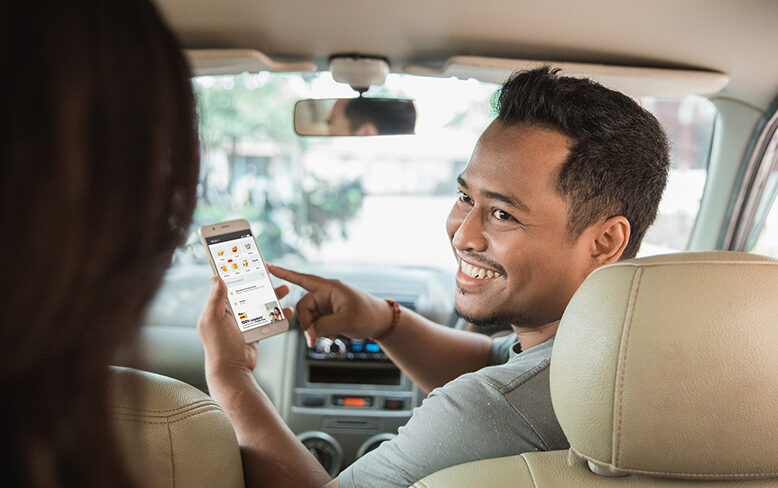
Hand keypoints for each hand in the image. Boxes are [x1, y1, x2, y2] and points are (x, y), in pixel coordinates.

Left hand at [197, 276, 292, 375]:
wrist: (232, 370)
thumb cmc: (219, 347)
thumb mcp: (214, 319)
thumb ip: (215, 298)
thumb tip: (216, 277)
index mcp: (217, 307)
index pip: (225, 283)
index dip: (234, 271)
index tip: (243, 259)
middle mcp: (229, 313)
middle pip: (246, 290)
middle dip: (259, 280)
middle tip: (268, 270)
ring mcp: (242, 321)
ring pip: (259, 302)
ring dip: (272, 295)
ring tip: (283, 289)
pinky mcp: (253, 330)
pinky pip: (267, 318)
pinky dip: (277, 313)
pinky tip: (285, 310)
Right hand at [268, 264, 392, 346]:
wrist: (381, 322)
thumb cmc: (368, 315)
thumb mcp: (347, 321)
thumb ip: (324, 326)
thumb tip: (310, 332)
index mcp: (328, 288)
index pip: (302, 279)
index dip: (284, 273)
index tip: (268, 267)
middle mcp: (325, 294)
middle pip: (303, 308)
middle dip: (307, 324)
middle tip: (314, 340)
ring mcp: (326, 305)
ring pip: (309, 318)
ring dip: (315, 330)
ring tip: (329, 337)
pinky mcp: (328, 314)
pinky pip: (316, 323)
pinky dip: (320, 332)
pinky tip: (331, 336)